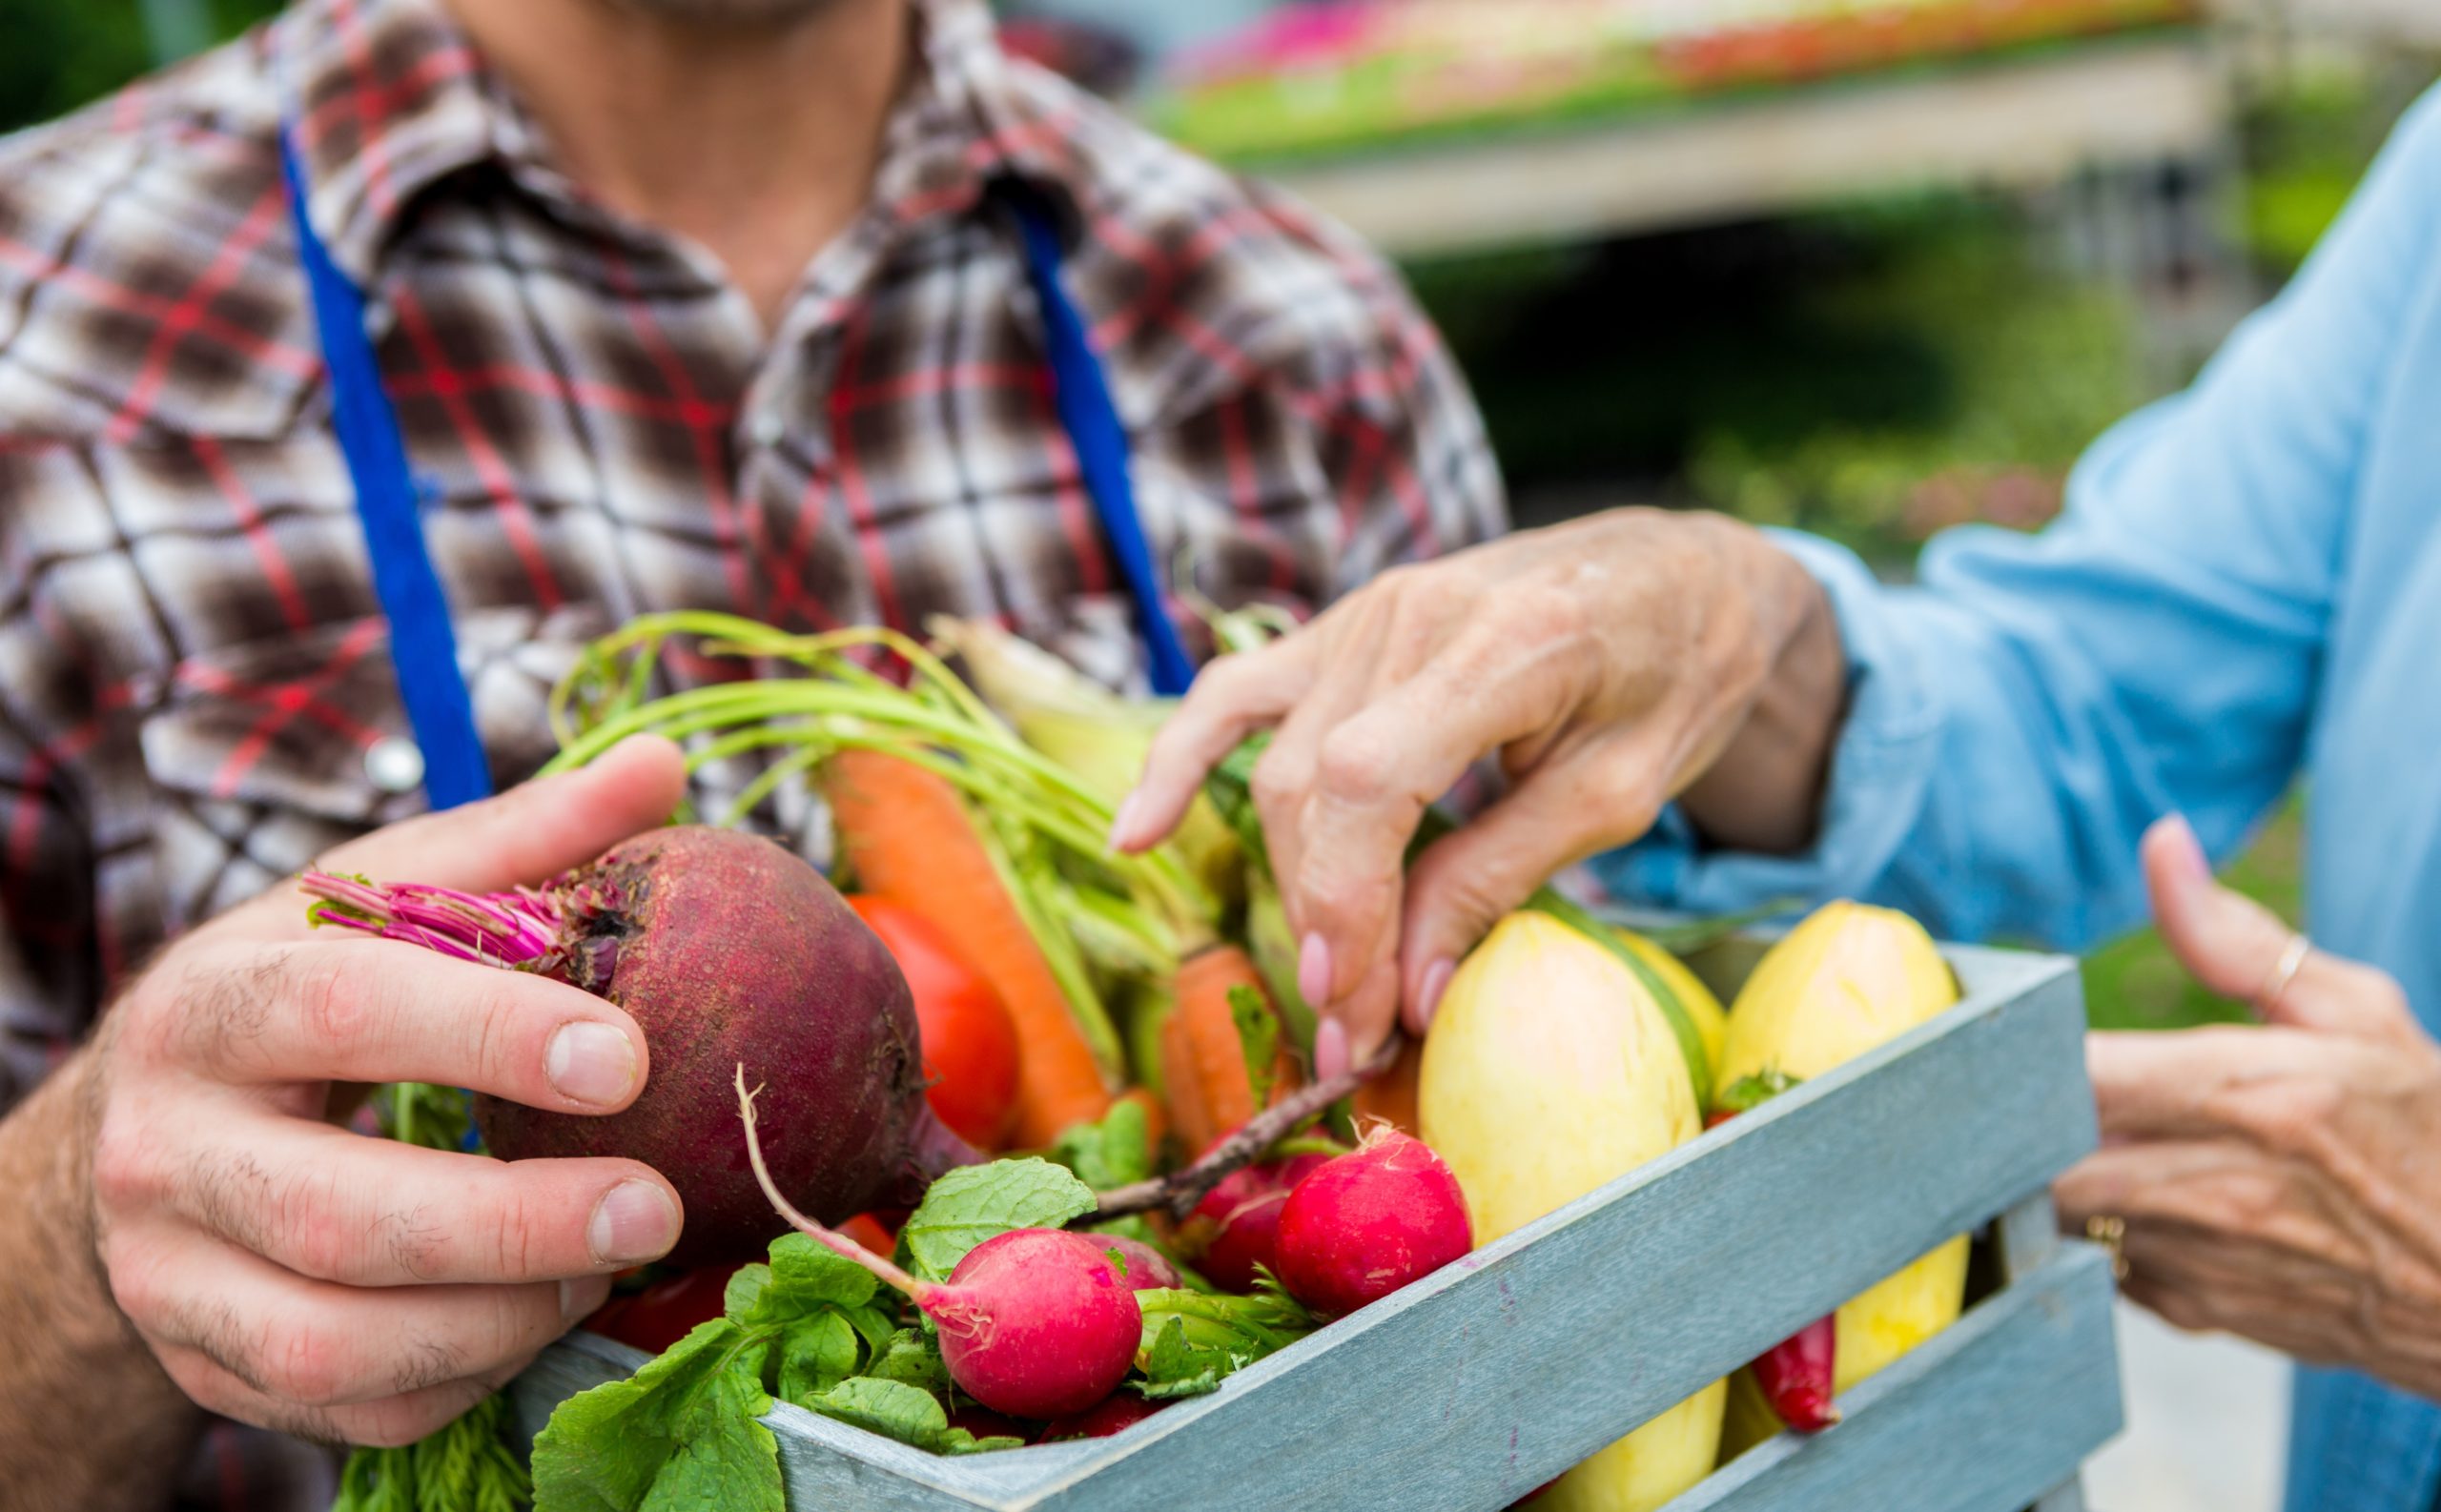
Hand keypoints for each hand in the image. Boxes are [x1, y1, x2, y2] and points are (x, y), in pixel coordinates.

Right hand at [81, 737, 689, 1446]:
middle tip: (658, 1210)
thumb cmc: (304, 997)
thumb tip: (663, 761)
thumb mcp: (376, 902)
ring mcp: (172, 1275)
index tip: (629, 1056)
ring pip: (332, 1341)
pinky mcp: (208, 1369)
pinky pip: (345, 1408)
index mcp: (216, 1003)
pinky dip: (463, 1379)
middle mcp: (170, 1148)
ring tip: (607, 1269)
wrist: (147, 1130)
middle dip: (516, 1224)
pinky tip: (539, 1316)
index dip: (487, 1034)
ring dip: (499, 1318)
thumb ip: (520, 842)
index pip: (342, 1010)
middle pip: (337, 1214)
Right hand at [1115, 509, 1842, 1071]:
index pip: (1371, 779)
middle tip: (1359, 1036)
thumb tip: (1408, 993)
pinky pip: (1236, 695)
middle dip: (1328, 926)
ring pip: (1277, 767)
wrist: (1680, 571)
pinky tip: (1137, 836)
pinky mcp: (1344, 625)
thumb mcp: (1621, 792)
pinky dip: (1179, 763)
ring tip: (1326, 988)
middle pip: (1314, 788)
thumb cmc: (1676, 675)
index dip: (1345, 902)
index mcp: (1505, 642)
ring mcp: (1368, 610)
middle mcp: (1414, 613)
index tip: (1355, 1004)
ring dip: (1291, 887)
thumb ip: (1503, 875)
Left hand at [2055, 815, 2440, 1396]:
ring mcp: (2201, 1259)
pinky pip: (2089, 1263)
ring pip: (2049, 1215)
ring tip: (2039, 1131)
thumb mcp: (2356, 1012)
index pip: (2074, 1074)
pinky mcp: (2191, 1311)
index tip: (1997, 1027)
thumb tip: (2161, 843)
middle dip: (2001, 1122)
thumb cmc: (2426, 1130)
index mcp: (2253, 1095)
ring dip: (2031, 1173)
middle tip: (1994, 1084)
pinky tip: (2107, 1194)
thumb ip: (2236, 937)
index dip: (2013, 1052)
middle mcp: (2216, 1185)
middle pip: (2035, 1157)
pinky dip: (2078, 1226)